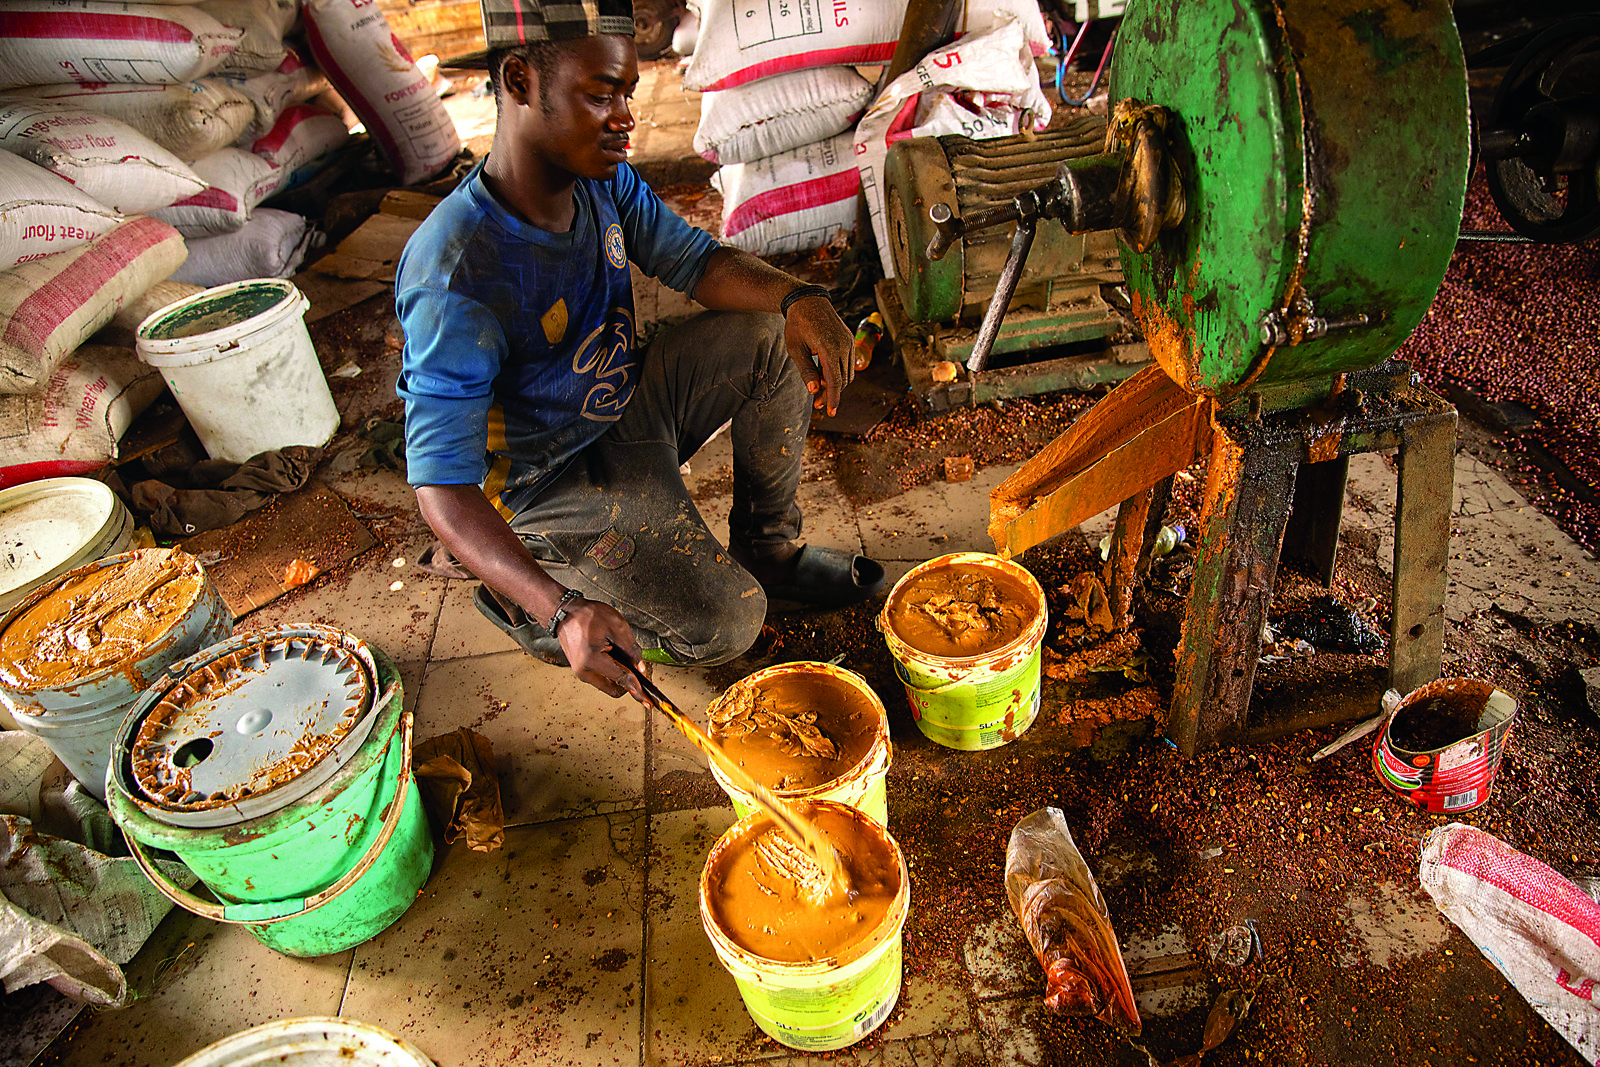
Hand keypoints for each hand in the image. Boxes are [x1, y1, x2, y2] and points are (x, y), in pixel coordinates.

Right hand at [553, 599, 645, 700]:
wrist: (565, 613)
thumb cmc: (587, 615)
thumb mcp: (616, 626)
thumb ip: (631, 649)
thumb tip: (640, 668)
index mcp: (592, 660)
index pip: (621, 679)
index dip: (637, 687)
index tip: (647, 701)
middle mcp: (584, 671)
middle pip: (614, 690)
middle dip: (627, 680)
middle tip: (635, 665)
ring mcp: (580, 673)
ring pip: (608, 685)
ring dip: (618, 676)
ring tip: (618, 653)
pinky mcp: (581, 671)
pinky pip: (601, 678)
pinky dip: (610, 672)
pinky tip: (612, 655)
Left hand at [782, 294, 854, 415]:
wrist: (808, 301)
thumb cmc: (797, 325)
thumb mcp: (796, 349)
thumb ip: (806, 370)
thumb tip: (814, 390)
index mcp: (829, 348)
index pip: (835, 380)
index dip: (833, 399)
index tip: (831, 413)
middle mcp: (843, 345)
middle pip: (842, 380)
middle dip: (832, 393)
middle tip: (817, 404)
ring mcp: (848, 342)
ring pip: (847, 373)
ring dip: (836, 384)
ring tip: (820, 390)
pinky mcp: (849, 340)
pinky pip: (848, 363)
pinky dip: (839, 372)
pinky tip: (826, 376)